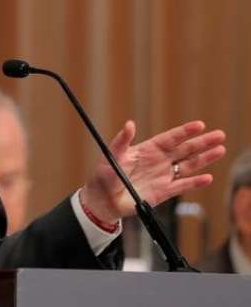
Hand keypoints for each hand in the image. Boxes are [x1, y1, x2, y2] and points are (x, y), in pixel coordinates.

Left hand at [81, 120, 225, 222]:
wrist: (103, 199)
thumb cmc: (104, 175)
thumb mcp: (112, 154)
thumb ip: (122, 140)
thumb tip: (130, 123)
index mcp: (147, 149)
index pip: (170, 138)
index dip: (185, 131)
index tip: (200, 125)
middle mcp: (158, 161)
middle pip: (185, 150)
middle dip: (202, 142)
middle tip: (220, 135)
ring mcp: (162, 176)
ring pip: (188, 165)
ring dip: (204, 159)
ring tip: (220, 151)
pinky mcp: (163, 192)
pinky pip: (182, 186)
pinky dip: (194, 182)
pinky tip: (207, 178)